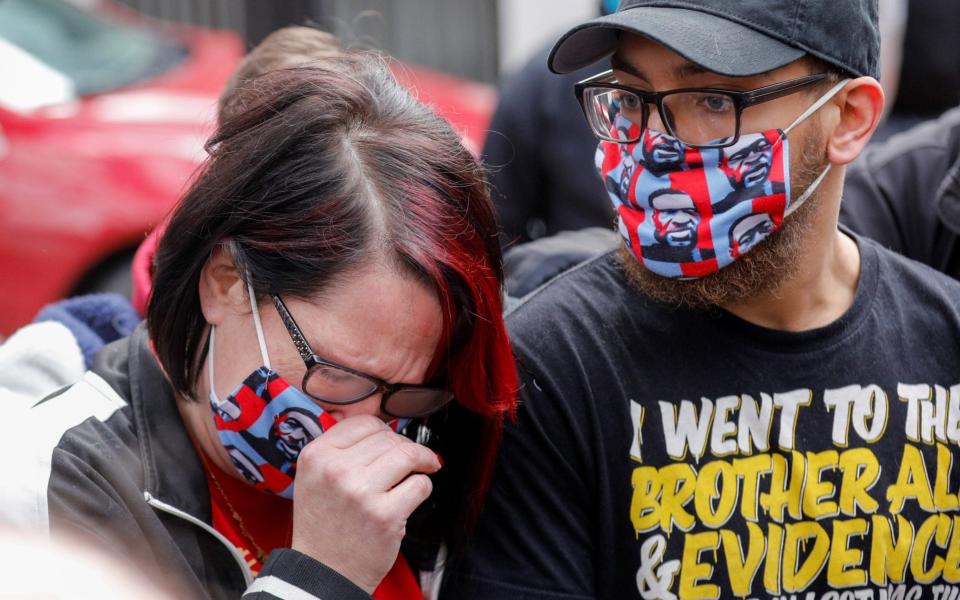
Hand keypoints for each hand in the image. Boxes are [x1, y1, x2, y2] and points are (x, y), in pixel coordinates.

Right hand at [290, 415, 440, 593]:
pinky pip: (420, 484)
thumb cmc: (324, 525)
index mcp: (316, 456)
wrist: (323, 572)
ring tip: (423, 469)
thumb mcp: (314, 477)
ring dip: (422, 461)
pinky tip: (412, 495)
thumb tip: (384, 428)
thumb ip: (341, 449)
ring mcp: (360, 492)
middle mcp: (335, 470)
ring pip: (408, 454)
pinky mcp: (385, 515)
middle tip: (410, 461)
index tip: (394, 442)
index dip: (385, 431)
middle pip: (390, 438)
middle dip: (405, 448)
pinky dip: (423, 487)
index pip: (364, 422)